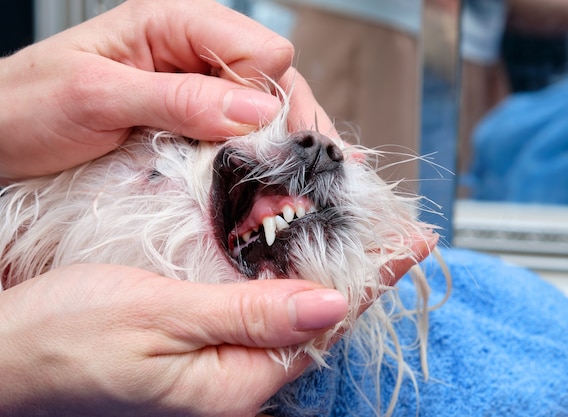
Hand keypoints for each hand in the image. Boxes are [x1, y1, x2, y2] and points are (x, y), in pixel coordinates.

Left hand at [0, 0, 333, 183]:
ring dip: (271, 148)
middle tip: (275, 175)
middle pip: (277, 80)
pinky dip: (254, 160)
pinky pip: (243, 135)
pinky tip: (257, 181)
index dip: (260, 97)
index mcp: (175, 21)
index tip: (242, 142)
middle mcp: (197, 50)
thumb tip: (257, 111)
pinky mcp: (195, 121)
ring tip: (272, 184)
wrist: (0, 137)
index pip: (262, 51)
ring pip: (268, 111)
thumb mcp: (98, 98)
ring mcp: (199, 88)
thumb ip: (179, 99)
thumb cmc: (30, 105)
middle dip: (280, 128)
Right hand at [0, 229, 429, 416]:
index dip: (374, 278)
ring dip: (329, 275)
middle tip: (395, 234)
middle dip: (361, 276)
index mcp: (234, 381)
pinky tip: (298, 258)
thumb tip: (328, 305)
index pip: (326, 323)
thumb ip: (249, 316)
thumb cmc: (66, 338)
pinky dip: (289, 282)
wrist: (8, 358)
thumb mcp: (160, 319)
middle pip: (319, 323)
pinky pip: (263, 316)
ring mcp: (220, 370)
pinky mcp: (201, 353)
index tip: (412, 241)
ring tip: (364, 239)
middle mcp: (236, 382)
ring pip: (294, 317)